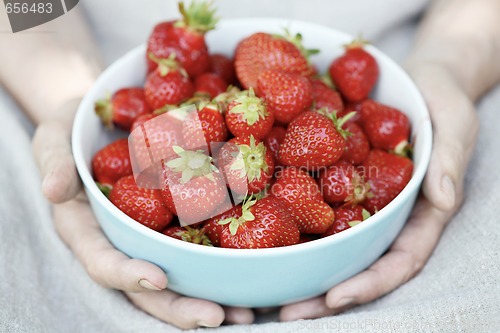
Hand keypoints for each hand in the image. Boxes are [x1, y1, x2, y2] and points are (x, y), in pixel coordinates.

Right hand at [32, 100, 253, 328]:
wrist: (107, 117)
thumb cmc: (74, 129)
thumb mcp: (54, 137)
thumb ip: (53, 161)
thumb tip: (53, 190)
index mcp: (90, 231)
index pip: (105, 263)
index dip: (128, 275)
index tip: (157, 279)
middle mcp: (126, 241)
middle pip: (152, 286)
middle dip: (183, 306)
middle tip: (220, 316)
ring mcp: (156, 232)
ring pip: (184, 272)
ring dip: (215, 293)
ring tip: (248, 307)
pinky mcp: (182, 215)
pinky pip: (205, 238)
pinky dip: (230, 255)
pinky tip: (261, 262)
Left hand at [280, 62, 478, 320]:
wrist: (417, 79)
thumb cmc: (442, 100)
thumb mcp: (455, 122)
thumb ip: (450, 158)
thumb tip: (444, 198)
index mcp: (417, 214)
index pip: (399, 260)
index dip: (369, 284)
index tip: (333, 298)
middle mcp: (383, 215)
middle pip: (354, 262)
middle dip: (321, 292)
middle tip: (285, 313)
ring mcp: (356, 200)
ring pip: (327, 241)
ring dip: (297, 268)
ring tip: (261, 293)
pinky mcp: (333, 178)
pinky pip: (308, 202)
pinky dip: (282, 219)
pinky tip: (251, 232)